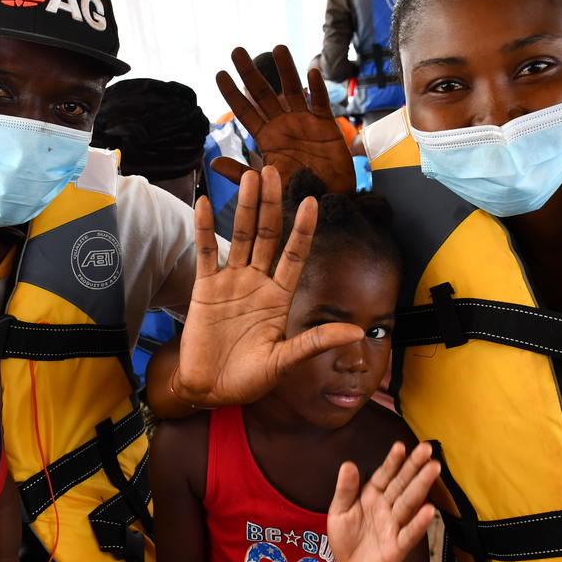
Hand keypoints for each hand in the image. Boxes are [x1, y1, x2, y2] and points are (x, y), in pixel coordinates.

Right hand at [173, 166, 363, 405]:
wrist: (209, 390)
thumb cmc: (249, 379)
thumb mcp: (285, 361)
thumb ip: (315, 343)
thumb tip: (356, 334)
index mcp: (279, 298)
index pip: (294, 255)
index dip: (302, 230)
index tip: (312, 202)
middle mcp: (257, 284)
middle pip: (267, 236)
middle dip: (272, 205)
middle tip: (275, 172)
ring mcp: (231, 283)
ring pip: (240, 237)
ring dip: (245, 208)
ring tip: (251, 177)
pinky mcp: (205, 289)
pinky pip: (206, 252)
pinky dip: (205, 228)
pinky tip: (207, 202)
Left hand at [215, 45, 355, 193]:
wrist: (327, 202)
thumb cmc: (295, 194)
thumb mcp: (266, 184)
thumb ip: (242, 173)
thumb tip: (213, 163)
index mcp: (266, 136)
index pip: (245, 111)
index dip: (232, 93)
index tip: (219, 73)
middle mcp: (282, 124)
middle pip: (264, 94)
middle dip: (250, 73)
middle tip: (236, 51)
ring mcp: (304, 121)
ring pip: (292, 90)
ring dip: (286, 69)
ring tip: (277, 48)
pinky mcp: (326, 125)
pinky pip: (320, 103)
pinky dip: (316, 89)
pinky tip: (311, 72)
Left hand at [328, 442, 438, 561]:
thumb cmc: (347, 538)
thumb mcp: (339, 511)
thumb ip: (345, 489)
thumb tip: (348, 464)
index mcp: (372, 496)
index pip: (385, 475)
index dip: (393, 461)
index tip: (401, 446)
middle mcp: (387, 507)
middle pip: (402, 484)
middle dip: (414, 466)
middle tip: (428, 449)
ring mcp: (394, 526)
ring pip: (409, 503)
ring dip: (422, 486)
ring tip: (433, 468)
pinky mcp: (398, 547)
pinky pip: (409, 533)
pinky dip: (419, 523)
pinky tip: (430, 510)